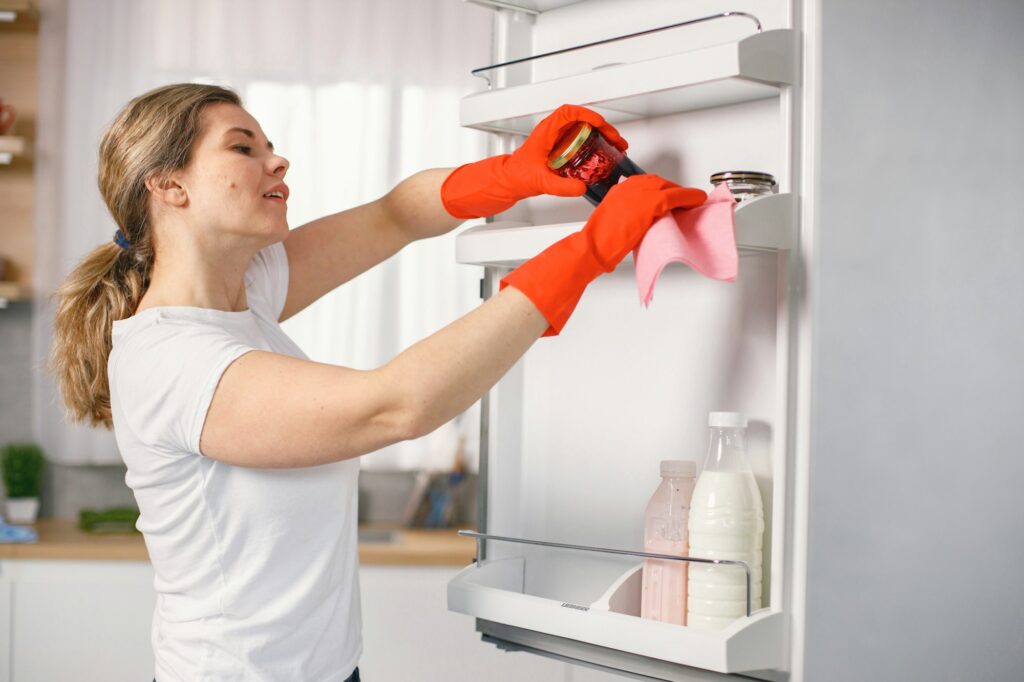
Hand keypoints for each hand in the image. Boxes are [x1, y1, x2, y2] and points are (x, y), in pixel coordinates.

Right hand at [499, 174, 706, 335]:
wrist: (592, 247)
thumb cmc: (596, 243)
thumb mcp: (611, 223)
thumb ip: (625, 217)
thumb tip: (638, 224)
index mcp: (617, 191)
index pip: (644, 184)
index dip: (659, 190)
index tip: (668, 196)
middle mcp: (628, 187)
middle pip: (658, 182)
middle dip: (672, 190)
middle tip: (683, 199)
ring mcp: (639, 193)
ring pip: (668, 187)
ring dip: (682, 194)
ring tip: (692, 201)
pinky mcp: (650, 203)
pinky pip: (676, 196)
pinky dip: (689, 197)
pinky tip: (697, 201)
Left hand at [504, 104, 627, 197]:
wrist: (511, 180)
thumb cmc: (519, 175)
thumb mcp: (542, 182)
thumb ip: (561, 186)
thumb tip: (581, 187)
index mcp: (546, 132)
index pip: (567, 113)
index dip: (585, 114)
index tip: (598, 123)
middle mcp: (553, 132)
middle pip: (582, 119)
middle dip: (602, 126)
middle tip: (615, 139)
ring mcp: (559, 138)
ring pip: (584, 127)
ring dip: (602, 133)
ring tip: (617, 145)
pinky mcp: (563, 146)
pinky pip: (583, 138)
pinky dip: (597, 142)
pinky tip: (606, 152)